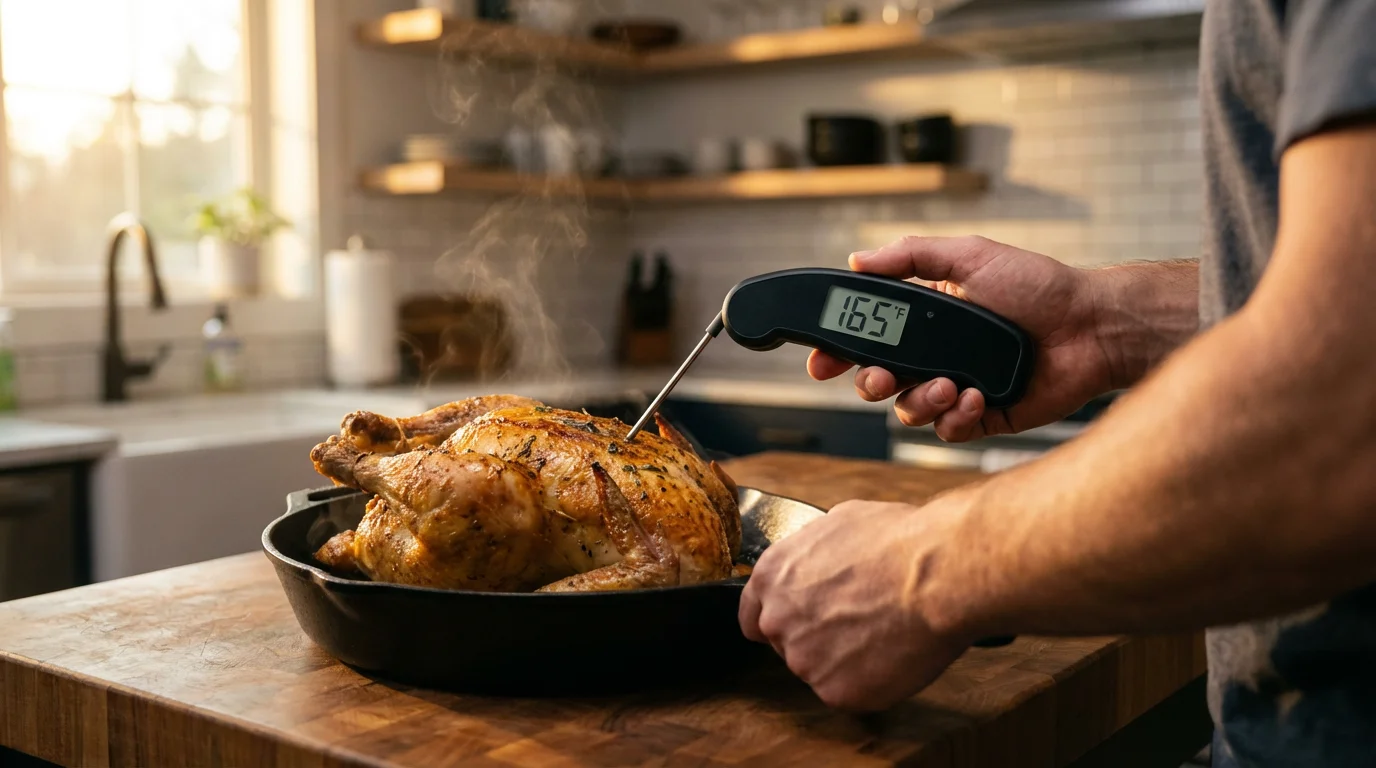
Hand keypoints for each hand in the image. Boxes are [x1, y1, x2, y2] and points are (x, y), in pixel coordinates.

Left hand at [738, 497, 972, 709]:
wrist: (937, 574)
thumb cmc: (898, 541)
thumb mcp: (839, 521)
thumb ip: (812, 553)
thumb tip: (820, 560)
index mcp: (772, 576)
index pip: (752, 616)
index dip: (778, 620)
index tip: (799, 622)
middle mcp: (778, 620)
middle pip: (785, 644)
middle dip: (814, 638)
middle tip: (856, 624)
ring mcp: (804, 660)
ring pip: (818, 670)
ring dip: (842, 660)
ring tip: (882, 633)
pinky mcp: (836, 691)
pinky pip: (849, 692)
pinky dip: (869, 681)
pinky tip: (892, 654)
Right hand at [810, 236, 1113, 441]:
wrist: (1093, 327)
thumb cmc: (1039, 286)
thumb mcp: (970, 255)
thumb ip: (911, 255)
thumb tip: (857, 259)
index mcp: (926, 319)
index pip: (867, 338)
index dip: (838, 352)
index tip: (821, 361)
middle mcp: (936, 356)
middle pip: (876, 381)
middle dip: (869, 383)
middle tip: (882, 378)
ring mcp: (957, 389)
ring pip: (908, 411)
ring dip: (920, 401)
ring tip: (950, 385)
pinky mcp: (983, 418)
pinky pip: (948, 432)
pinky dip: (955, 418)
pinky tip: (976, 397)